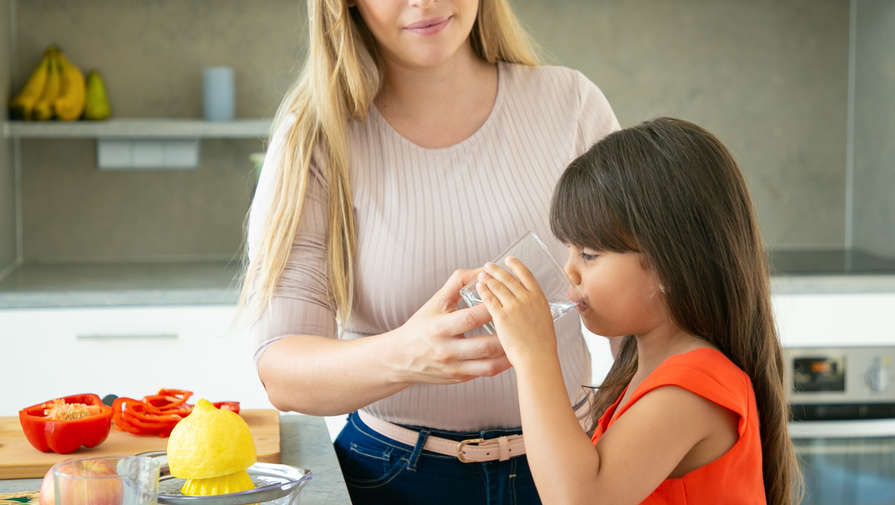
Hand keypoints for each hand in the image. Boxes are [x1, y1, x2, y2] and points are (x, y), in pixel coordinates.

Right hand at [392, 269, 511, 383]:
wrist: (400, 358)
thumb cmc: (421, 326)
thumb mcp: (435, 302)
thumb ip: (458, 283)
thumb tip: (483, 270)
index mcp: (439, 327)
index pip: (470, 318)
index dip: (490, 308)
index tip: (506, 299)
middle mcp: (446, 350)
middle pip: (483, 345)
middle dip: (505, 335)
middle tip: (521, 324)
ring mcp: (454, 367)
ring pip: (488, 365)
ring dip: (507, 353)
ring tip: (520, 340)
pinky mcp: (459, 378)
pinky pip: (485, 373)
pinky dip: (501, 364)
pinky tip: (511, 353)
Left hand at [475, 258, 558, 366]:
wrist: (537, 357)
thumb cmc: (543, 345)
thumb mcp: (545, 321)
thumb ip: (536, 311)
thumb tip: (532, 309)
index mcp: (539, 298)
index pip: (527, 275)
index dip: (516, 265)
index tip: (510, 260)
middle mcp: (527, 298)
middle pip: (508, 278)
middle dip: (496, 270)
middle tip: (488, 266)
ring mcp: (514, 306)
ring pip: (497, 286)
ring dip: (488, 278)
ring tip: (481, 275)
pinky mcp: (502, 315)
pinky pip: (490, 299)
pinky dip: (483, 290)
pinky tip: (479, 287)